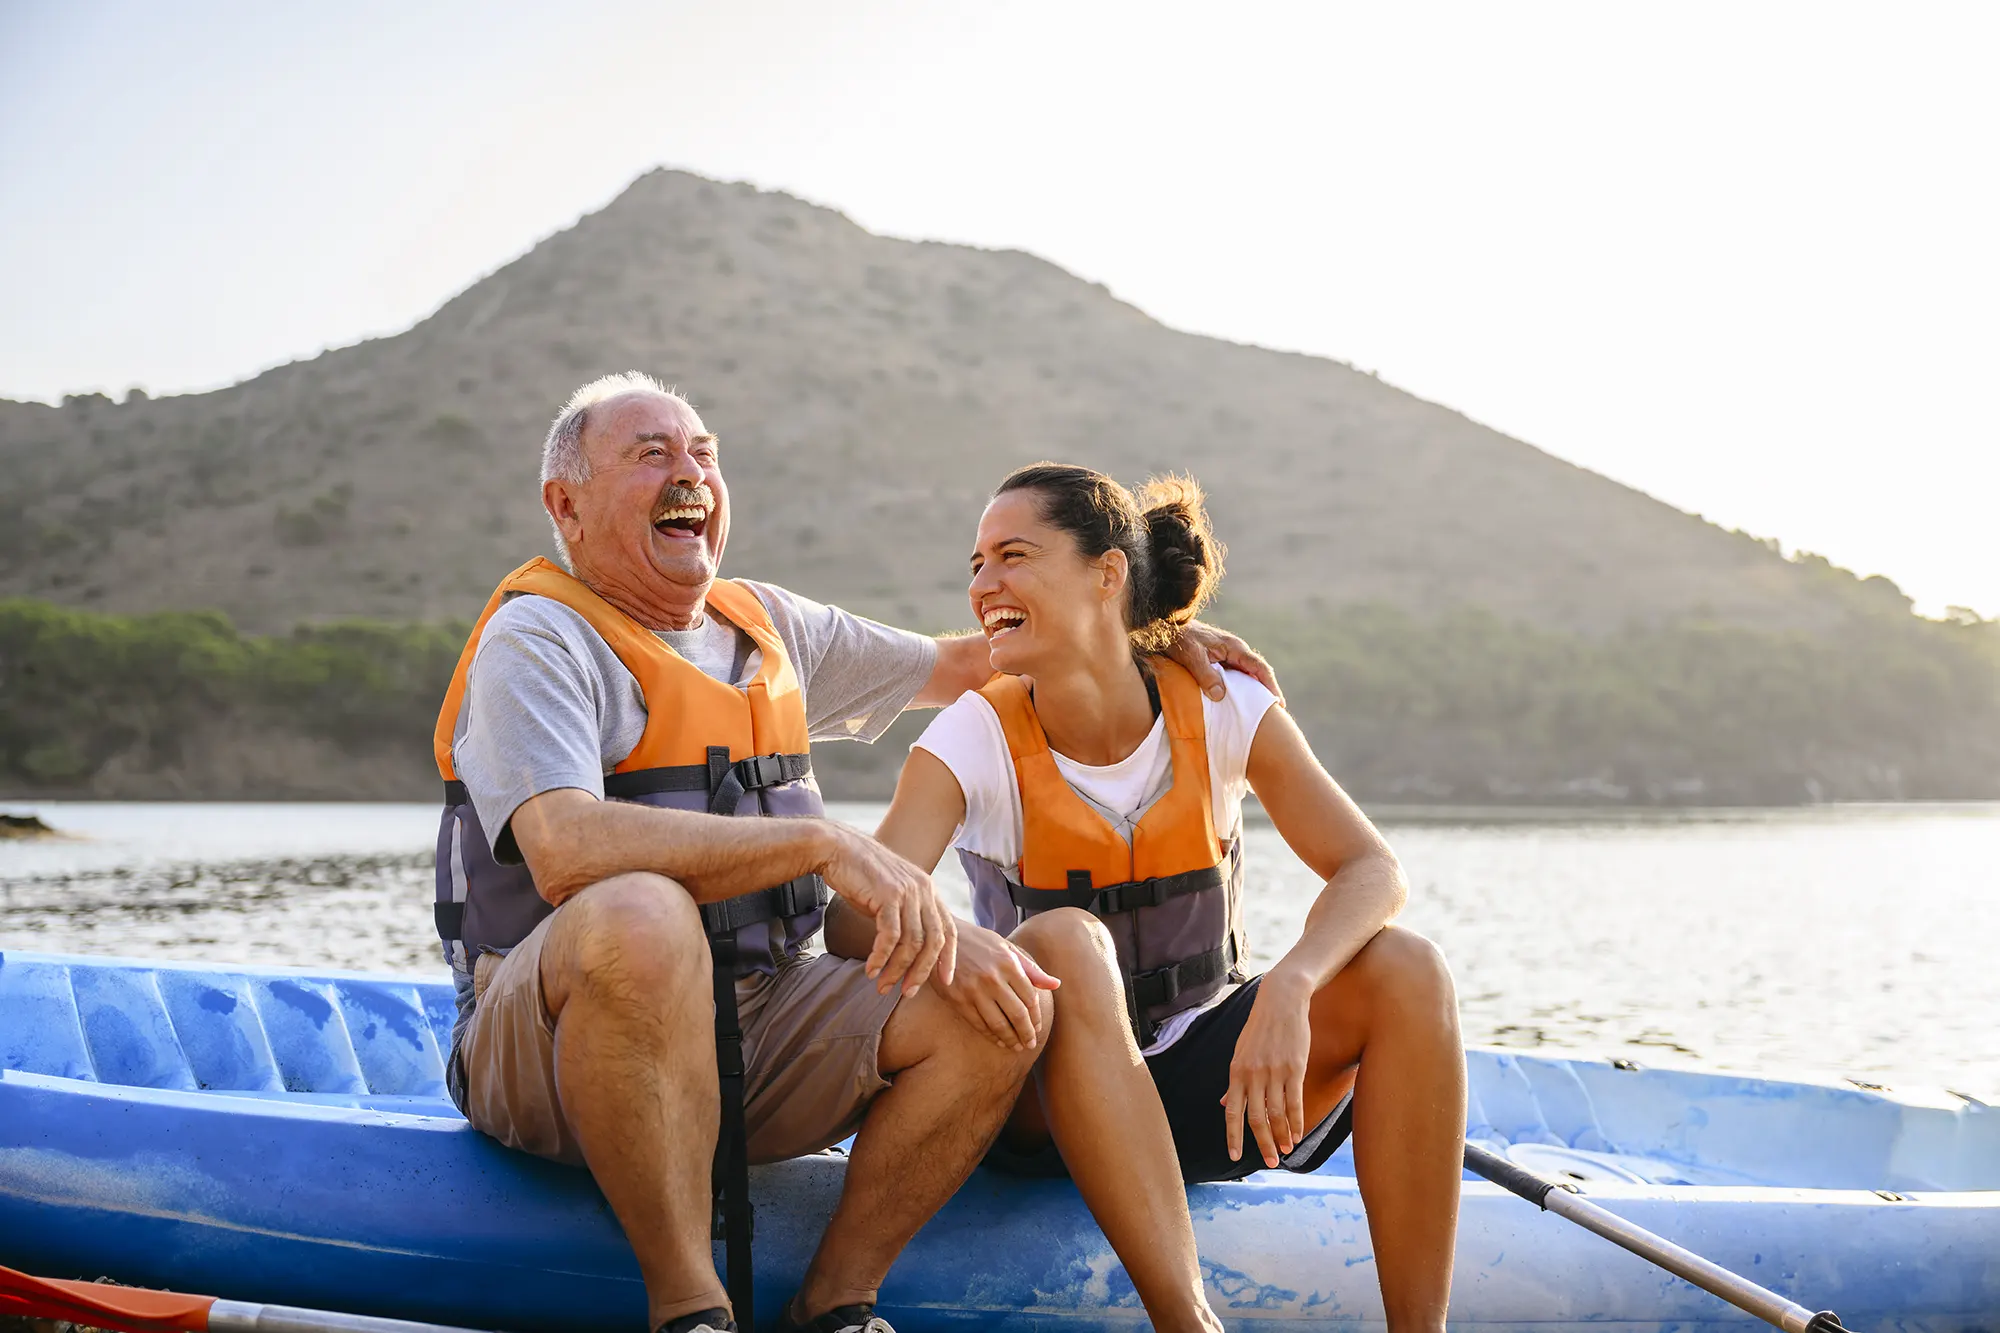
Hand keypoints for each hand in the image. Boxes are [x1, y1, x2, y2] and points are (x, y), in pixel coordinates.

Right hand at [818, 824, 956, 996]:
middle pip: (934, 942)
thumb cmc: (861, 877)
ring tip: (882, 986)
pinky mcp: (888, 895)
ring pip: (912, 943)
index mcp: (929, 891)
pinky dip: (881, 958)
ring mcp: (907, 892)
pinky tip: (870, 970)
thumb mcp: (892, 896)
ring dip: (897, 970)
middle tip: (907, 993)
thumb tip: (910, 952)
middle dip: (921, 972)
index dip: (949, 959)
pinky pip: (890, 936)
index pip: (949, 930)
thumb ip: (906, 917)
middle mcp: (924, 890)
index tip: (944, 983)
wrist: (837, 849)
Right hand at [937, 923, 1060, 1050]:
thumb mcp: (1006, 948)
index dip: (1036, 1016)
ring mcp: (974, 991)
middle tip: (1030, 1043)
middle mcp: (993, 978)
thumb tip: (1056, 984)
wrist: (940, 940)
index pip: (1030, 997)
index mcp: (1008, 964)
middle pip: (1017, 1014)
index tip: (1037, 1027)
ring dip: (1010, 1038)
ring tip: (1016, 1046)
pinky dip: (991, 1035)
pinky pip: (979, 1023)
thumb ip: (1031, 969)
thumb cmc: (978, 942)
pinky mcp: (959, 1000)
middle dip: (1027, 1033)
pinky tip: (998, 1040)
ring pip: (998, 1023)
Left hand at [1163, 620, 1283, 704]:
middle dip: (1267, 690)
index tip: (1278, 703)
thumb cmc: (1180, 639)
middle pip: (1257, 672)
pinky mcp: (1219, 659)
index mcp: (1234, 647)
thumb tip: (1220, 696)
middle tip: (1275, 712)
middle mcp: (1235, 650)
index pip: (1259, 668)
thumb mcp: (1192, 657)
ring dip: (1253, 690)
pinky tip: (1238, 701)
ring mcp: (1227, 654)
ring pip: (1247, 674)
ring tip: (1260, 710)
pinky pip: (1235, 675)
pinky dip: (1240, 688)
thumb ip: (1206, 675)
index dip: (1270, 685)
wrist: (1168, 625)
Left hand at [1222, 977, 1312, 1167]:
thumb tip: (1226, 1104)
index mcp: (1236, 1072)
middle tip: (1269, 1163)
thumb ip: (1234, 1081)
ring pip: (1276, 1114)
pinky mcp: (1294, 1068)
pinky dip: (1296, 1122)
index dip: (1233, 1136)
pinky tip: (1299, 1134)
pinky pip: (1295, 1102)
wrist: (1281, 1001)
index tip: (1234, 1157)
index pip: (1232, 1112)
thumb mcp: (1240, 1053)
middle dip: (1262, 1144)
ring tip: (1286, 1151)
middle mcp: (1253, 1074)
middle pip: (1256, 1119)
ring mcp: (1274, 1072)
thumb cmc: (1260, 1028)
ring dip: (1282, 1136)